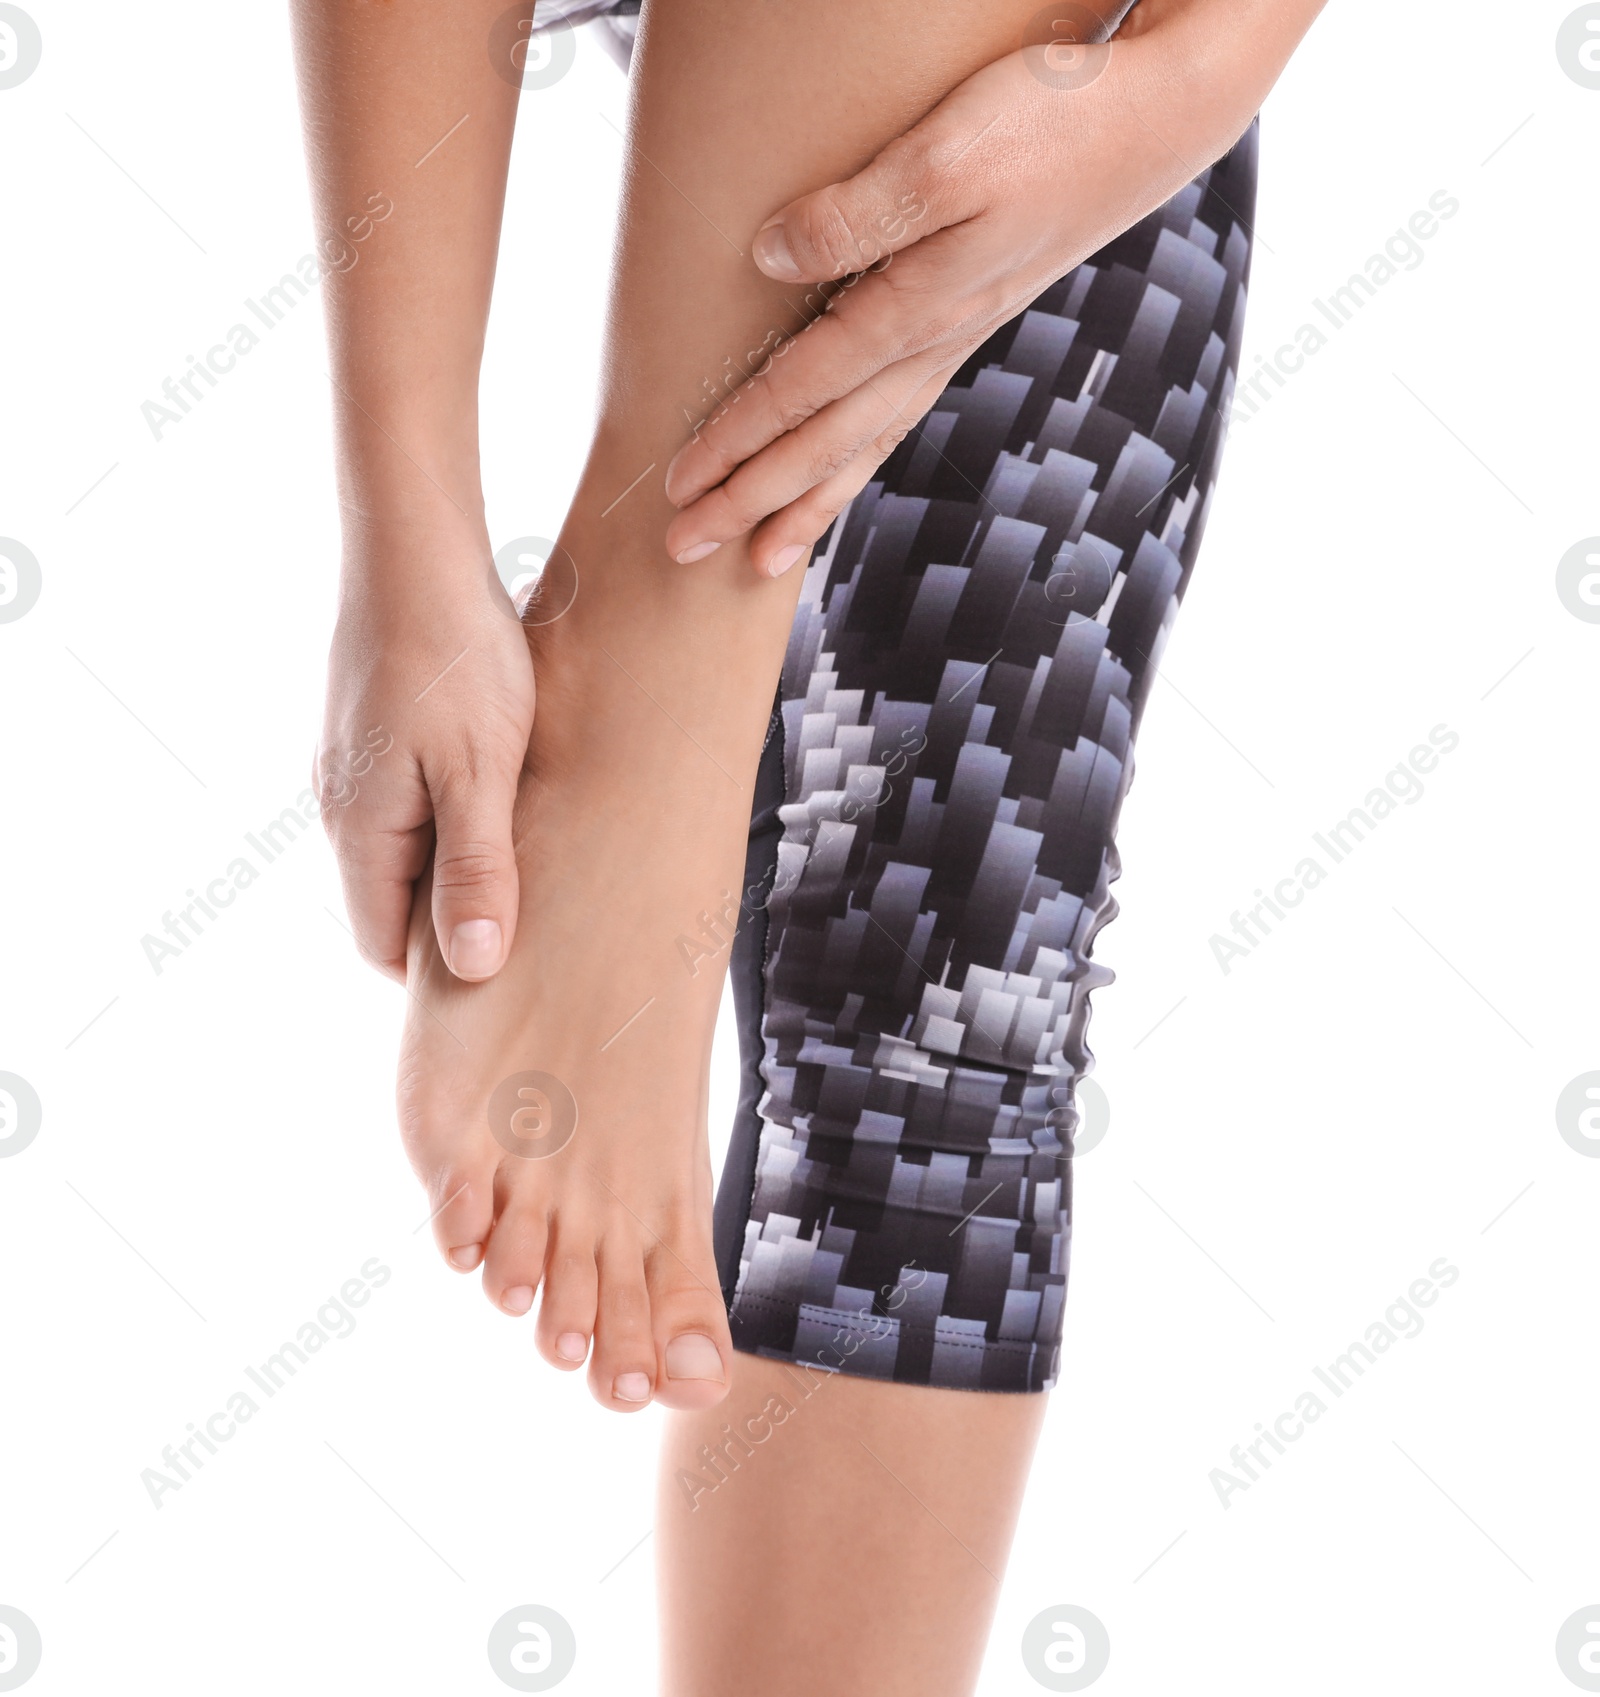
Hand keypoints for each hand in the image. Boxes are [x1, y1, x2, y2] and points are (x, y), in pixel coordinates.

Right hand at [316, 514, 536, 981]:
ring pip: (405, 851)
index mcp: (361, 831)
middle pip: (393, 903)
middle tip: (536, 931)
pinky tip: (505, 800)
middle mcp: (343, 806)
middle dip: (454, 924)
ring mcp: (355, 766)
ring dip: (459, 867)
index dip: (442, 973)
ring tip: (531, 864)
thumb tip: (470, 968)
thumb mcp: (479, 773)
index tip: (512, 977)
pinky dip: (453, 820)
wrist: (416, 548)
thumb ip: (475, 869)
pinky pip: (409, 804)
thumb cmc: (457, 659)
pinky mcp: (375, 731)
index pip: (384, 947)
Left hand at [661, 0, 1260, 574]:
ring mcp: (955, 337)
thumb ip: (854, 215)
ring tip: (761, 561)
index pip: (801, 392)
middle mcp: (932, 341)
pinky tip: (840, 477)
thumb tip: (768, 260)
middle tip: (686, 549)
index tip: (678, 485)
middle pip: (824, 443)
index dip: (734, 439)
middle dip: (752, 500)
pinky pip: (897, 415)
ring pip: (865, 443)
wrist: (1158, 118)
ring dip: (807, 504)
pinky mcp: (971, 318)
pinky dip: (859, 461)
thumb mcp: (942, 156)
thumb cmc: (1052, 124)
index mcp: (915, 309)